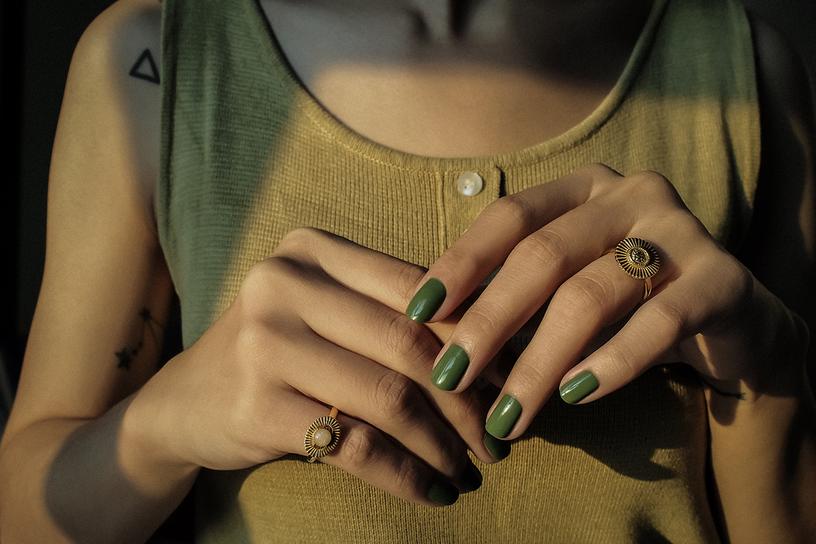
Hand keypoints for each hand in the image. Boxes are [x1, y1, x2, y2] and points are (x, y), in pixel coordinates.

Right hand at [128, 228, 495, 506]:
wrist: (187, 399)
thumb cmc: (278, 351)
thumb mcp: (326, 312)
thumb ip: (393, 313)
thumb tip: (500, 345)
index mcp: (313, 251)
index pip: (419, 292)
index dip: (475, 340)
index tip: (508, 382)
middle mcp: (283, 283)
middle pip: (409, 344)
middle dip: (468, 401)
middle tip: (497, 440)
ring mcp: (263, 343)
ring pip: (389, 398)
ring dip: (443, 444)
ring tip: (469, 469)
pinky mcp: (255, 406)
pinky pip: (355, 446)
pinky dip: (405, 474)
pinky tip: (431, 490)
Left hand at [405, 164, 809, 439]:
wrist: (732, 324)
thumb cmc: (628, 303)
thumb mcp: (568, 283)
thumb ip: (515, 289)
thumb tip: (433, 329)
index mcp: (586, 187)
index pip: (510, 215)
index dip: (461, 261)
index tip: (419, 311)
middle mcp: (632, 194)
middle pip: (543, 255)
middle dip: (489, 321)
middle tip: (450, 376)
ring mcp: (681, 230)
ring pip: (591, 295)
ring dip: (539, 362)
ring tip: (508, 415)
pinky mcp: (722, 278)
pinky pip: (657, 322)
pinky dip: (610, 363)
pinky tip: (576, 396)